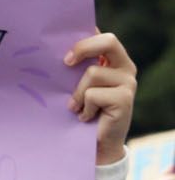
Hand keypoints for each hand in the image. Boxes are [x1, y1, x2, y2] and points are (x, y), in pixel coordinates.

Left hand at [66, 32, 134, 165]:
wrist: (95, 144)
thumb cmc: (81, 111)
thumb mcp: (76, 85)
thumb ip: (74, 68)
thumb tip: (51, 48)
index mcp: (114, 60)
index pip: (103, 36)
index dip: (85, 36)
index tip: (64, 46)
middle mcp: (126, 67)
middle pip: (109, 41)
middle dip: (83, 48)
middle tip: (66, 62)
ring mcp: (128, 82)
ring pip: (92, 73)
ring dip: (77, 93)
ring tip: (77, 107)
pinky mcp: (125, 98)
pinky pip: (93, 94)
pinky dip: (84, 107)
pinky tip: (86, 117)